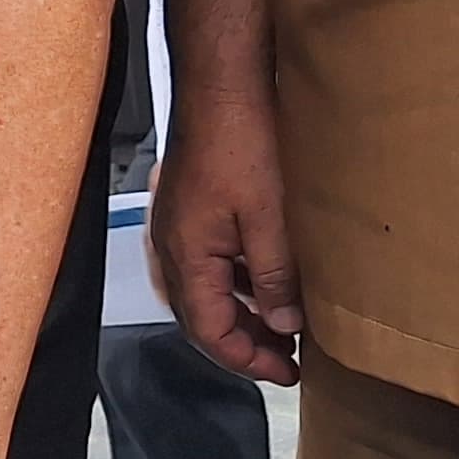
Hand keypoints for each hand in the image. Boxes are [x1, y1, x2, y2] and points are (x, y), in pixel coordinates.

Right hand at [151, 81, 302, 384]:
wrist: (220, 87)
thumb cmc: (241, 144)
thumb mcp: (269, 218)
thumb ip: (274, 278)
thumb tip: (283, 326)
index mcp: (185, 257)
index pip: (208, 331)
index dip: (246, 359)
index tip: (285, 372)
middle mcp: (171, 248)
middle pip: (200, 317)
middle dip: (244, 344)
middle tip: (287, 360)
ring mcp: (175, 228)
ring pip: (204, 292)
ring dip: (240, 315)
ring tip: (281, 328)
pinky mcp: (187, 211)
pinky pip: (206, 265)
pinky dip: (235, 285)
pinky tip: (265, 283)